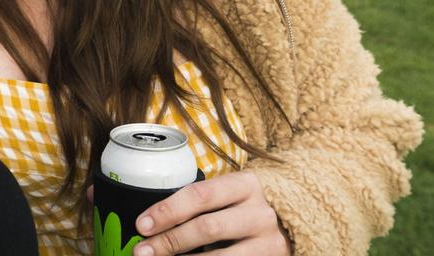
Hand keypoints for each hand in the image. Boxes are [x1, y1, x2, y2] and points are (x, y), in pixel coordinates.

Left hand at [131, 172, 289, 255]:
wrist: (291, 223)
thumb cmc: (245, 206)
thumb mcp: (229, 194)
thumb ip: (200, 203)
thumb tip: (152, 222)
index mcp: (245, 184)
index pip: (200, 195)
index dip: (168, 210)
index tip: (142, 225)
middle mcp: (259, 212)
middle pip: (207, 227)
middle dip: (169, 241)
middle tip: (141, 251)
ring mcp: (267, 241)